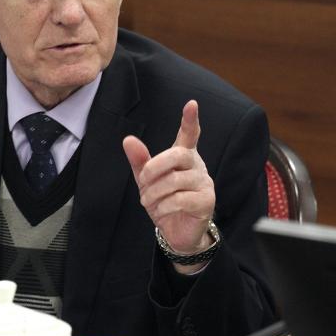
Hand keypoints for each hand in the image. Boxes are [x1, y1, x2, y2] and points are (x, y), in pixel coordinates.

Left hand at [122, 100, 214, 272]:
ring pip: (175, 180)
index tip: (191, 104)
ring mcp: (205, 183)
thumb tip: (128, 139)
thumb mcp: (147, 180)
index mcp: (184, 156)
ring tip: (147, 200)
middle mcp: (197, 166)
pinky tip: (160, 210)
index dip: (190, 120)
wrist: (176, 231)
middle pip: (178, 155)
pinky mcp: (207, 201)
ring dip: (154, 192)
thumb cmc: (163, 200)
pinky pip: (180, 199)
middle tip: (143, 180)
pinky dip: (163, 206)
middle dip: (154, 167)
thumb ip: (140, 160)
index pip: (190, 134)